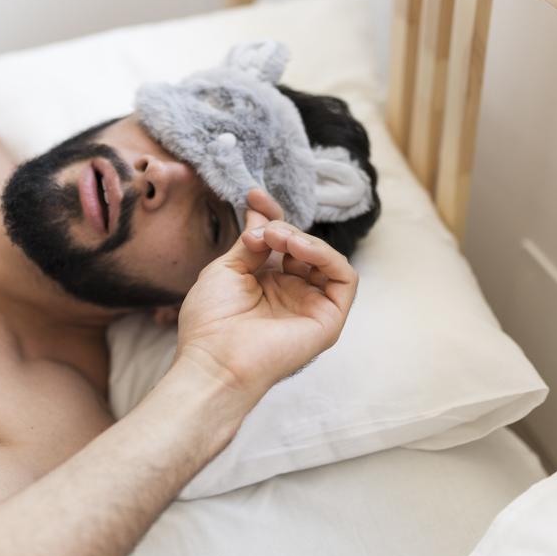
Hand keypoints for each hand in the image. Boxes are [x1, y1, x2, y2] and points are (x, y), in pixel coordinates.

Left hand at [172, 189, 358, 407]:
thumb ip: (251, 241)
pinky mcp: (329, 319)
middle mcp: (292, 293)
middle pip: (303, 246)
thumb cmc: (211, 321)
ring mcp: (311, 306)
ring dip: (304, 239)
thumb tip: (260, 212)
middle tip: (262, 231)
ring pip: (326, 259)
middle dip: (283, 227)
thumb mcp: (227, 268)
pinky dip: (325, 255)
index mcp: (267, 283)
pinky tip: (298, 249)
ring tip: (278, 238)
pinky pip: (344, 278)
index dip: (272, 216)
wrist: (215, 359)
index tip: (255, 196)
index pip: (281, 242)